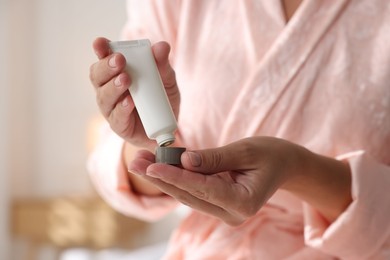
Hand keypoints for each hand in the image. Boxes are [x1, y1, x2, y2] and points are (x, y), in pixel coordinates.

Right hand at [89, 37, 179, 148]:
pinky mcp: (119, 125)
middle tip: (119, 60)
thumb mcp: (167, 80)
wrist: (167, 128)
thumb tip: (162, 46)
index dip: (100, 50)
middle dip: (106, 66)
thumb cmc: (161, 99)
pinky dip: (122, 108)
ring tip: (125, 79)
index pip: (103, 59)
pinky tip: (129, 101)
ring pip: (104, 96)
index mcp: (116, 73)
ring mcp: (111, 108)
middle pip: (97, 76)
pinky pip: (116, 116)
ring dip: (113, 86)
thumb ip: (163, 64)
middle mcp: (109, 89)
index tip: (101, 43)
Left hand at [128, 137, 351, 225]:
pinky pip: (194, 192)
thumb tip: (184, 160)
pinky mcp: (219, 206)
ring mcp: (225, 213)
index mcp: (244, 202)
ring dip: (164, 178)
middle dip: (161, 178)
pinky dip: (177, 178)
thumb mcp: (246, 150)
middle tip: (135, 161)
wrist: (285, 165)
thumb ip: (215, 158)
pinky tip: (159, 165)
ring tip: (140, 161)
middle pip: (189, 196)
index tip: (151, 166)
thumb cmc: (271, 154)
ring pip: (188, 196)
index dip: (175, 176)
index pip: (202, 189)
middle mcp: (232, 214)